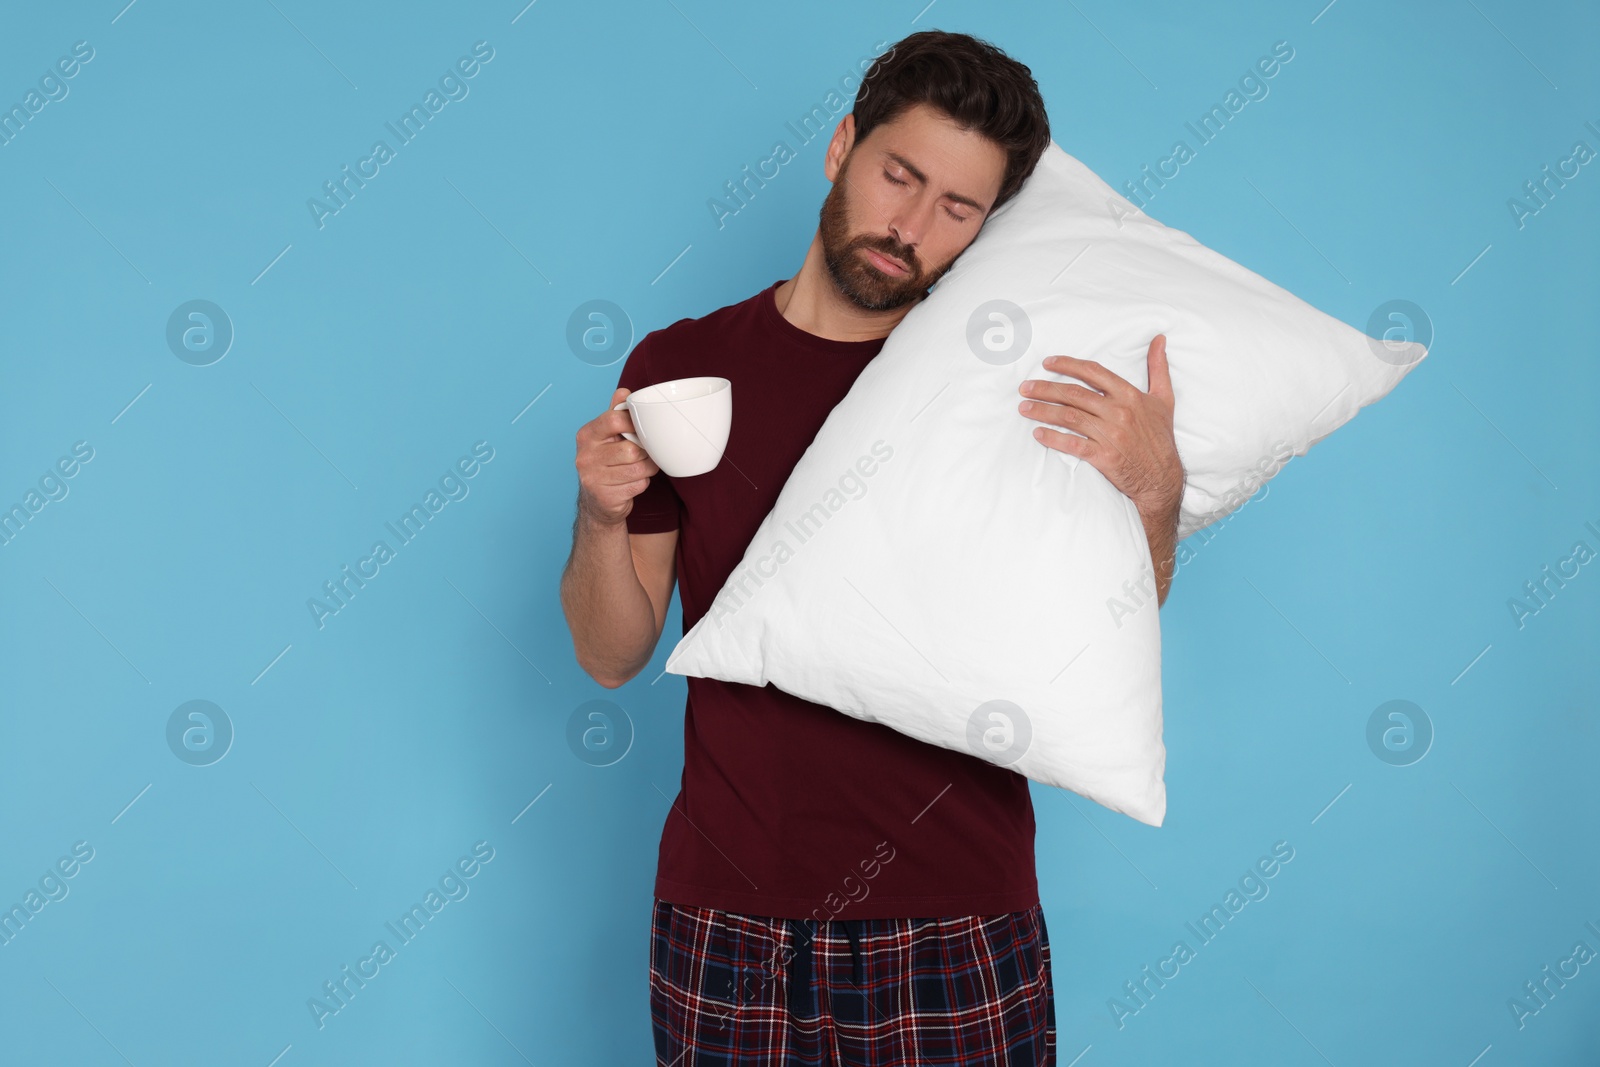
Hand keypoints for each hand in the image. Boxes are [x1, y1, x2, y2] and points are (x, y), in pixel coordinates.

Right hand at [575, 387, 660, 525]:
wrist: (598, 502)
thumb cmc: (606, 464)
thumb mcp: (606, 436)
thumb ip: (615, 414)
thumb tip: (624, 392)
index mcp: (587, 435)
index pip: (614, 419)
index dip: (635, 423)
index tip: (641, 429)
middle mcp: (586, 456)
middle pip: (631, 449)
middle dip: (644, 453)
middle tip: (642, 454)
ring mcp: (593, 478)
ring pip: (638, 468)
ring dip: (647, 469)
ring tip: (640, 467)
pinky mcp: (606, 497)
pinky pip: (638, 485)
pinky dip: (642, 483)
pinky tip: (632, 482)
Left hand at [1017, 334, 1183, 515]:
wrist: (1162, 477)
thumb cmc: (1160, 436)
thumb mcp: (1164, 399)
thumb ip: (1158, 367)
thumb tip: (1159, 339)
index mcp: (1129, 395)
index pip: (1093, 372)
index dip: (1067, 365)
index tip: (1047, 363)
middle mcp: (1119, 412)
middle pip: (1074, 394)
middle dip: (1045, 389)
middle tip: (1024, 388)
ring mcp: (1111, 435)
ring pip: (1069, 417)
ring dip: (1042, 411)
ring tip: (1024, 408)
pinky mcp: (1104, 457)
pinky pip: (1073, 444)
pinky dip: (1053, 438)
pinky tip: (1038, 434)